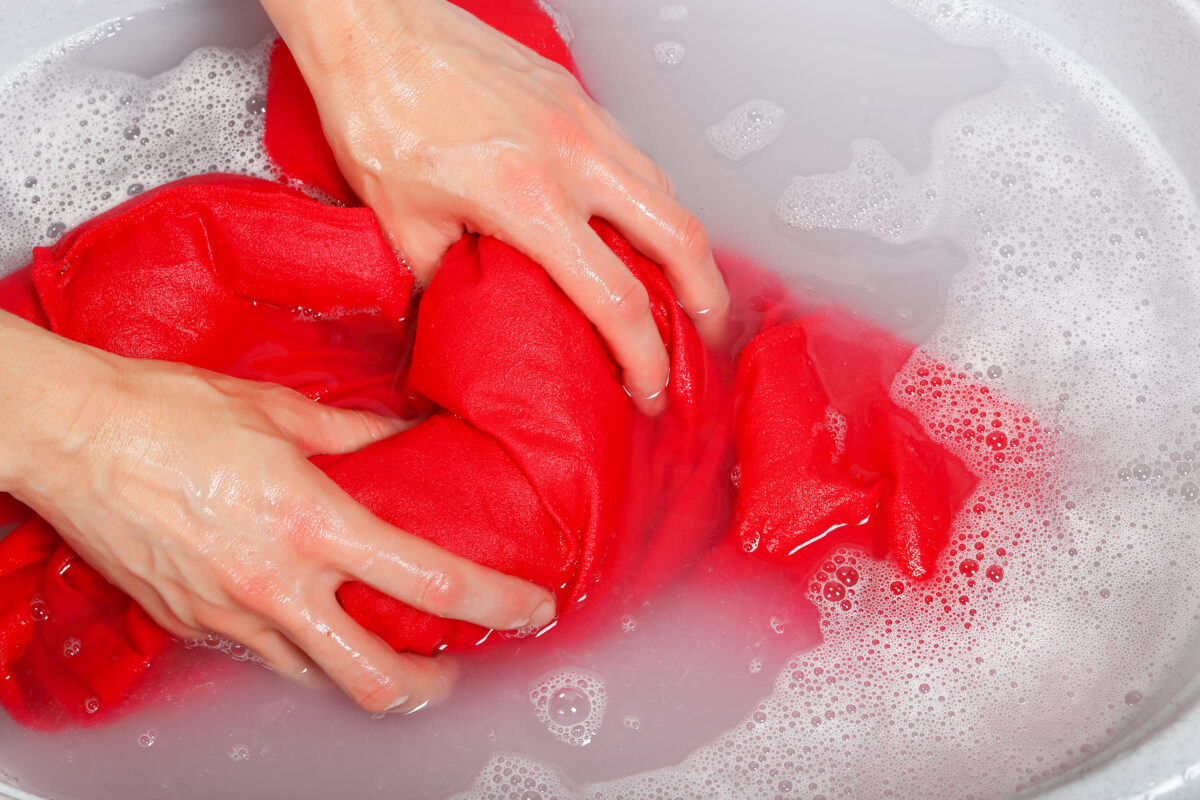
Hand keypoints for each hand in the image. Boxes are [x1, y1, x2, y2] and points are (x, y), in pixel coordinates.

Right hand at [0, 313, 556, 713]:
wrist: (69, 436)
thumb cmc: (167, 413)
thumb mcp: (281, 410)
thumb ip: (359, 435)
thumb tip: (407, 441)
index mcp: (312, 523)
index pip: (430, 582)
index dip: (497, 602)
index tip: (531, 608)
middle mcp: (276, 585)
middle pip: (378, 678)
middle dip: (434, 683)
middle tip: (455, 662)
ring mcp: (232, 617)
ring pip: (319, 679)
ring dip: (366, 671)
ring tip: (387, 642)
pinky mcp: (194, 628)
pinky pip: (264, 659)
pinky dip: (304, 651)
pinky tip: (313, 620)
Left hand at [260, 0, 731, 413]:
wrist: (375, 28)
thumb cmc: (380, 109)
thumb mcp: (401, 222)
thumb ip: (446, 282)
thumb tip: (464, 318)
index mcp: (529, 199)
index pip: (616, 299)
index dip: (645, 357)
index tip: (650, 389)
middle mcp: (574, 158)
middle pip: (681, 240)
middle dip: (707, 300)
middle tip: (705, 338)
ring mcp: (585, 122)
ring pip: (670, 193)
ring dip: (687, 249)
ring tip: (683, 288)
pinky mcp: (579, 99)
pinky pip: (640, 158)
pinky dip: (656, 202)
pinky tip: (639, 222)